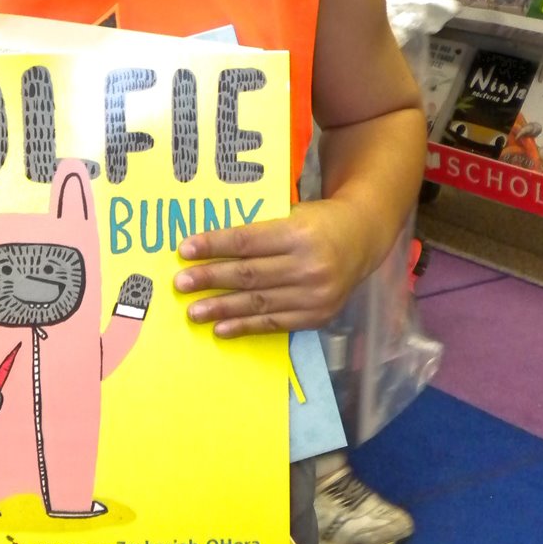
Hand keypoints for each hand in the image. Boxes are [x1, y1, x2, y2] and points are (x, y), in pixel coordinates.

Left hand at [173, 200, 359, 336]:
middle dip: (210, 279)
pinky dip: (246, 326)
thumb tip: (208, 245)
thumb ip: (258, 230)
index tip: (184, 250)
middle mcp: (309, 265)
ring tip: (193, 311)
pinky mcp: (318, 315)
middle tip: (181, 284)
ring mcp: (315, 294)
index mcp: (298, 233)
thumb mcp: (290, 214)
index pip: (246, 241)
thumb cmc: (316, 222)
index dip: (213, 245)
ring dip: (222, 308)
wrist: (361, 238)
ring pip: (258, 302)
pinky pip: (275, 323)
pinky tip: (221, 328)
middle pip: (249, 274)